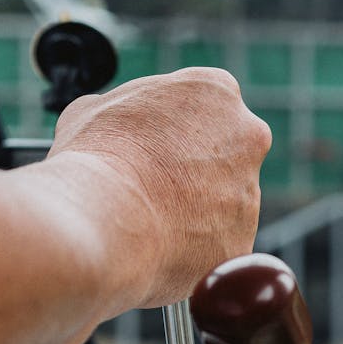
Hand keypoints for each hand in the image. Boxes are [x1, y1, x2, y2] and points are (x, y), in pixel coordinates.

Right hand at [48, 67, 270, 306]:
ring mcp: (250, 193)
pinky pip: (216, 248)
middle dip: (197, 171)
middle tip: (155, 187)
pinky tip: (158, 251)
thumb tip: (112, 121)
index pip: (207, 105)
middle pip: (227, 155)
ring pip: (225, 206)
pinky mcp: (241, 243)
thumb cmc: (96, 157)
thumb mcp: (92, 109)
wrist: (105, 217)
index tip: (154, 148)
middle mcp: (247, 136)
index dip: (175, 130)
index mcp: (216, 90)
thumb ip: (121, 109)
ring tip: (148, 222)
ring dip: (195, 213)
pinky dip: (192, 253)